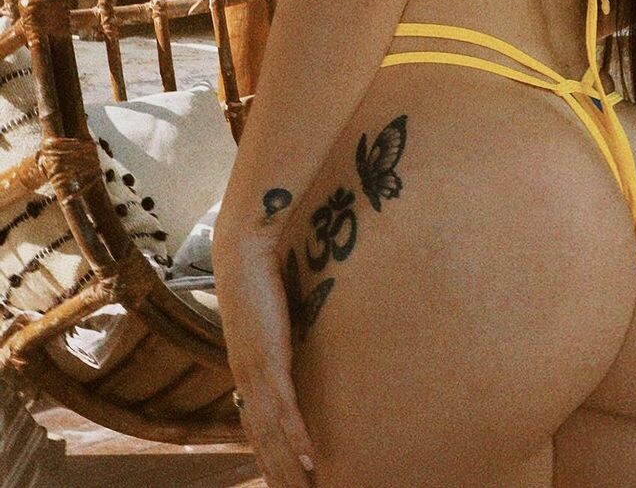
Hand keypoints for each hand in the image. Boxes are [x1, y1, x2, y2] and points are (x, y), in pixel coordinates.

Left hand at [213, 230, 316, 486]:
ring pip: (274, 435)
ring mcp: (256, 373)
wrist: (244, 250)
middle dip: (281, 474)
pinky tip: (311, 459)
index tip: (287, 480)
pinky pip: (286, 409)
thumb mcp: (269, 311)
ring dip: (291, 468)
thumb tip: (296, 331)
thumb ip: (279, 329)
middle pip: (264, 443)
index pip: (257, 428)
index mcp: (246, 370)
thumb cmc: (258, 273)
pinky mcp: (269, 360)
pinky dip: (298, 438)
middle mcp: (247, 380)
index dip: (271, 458)